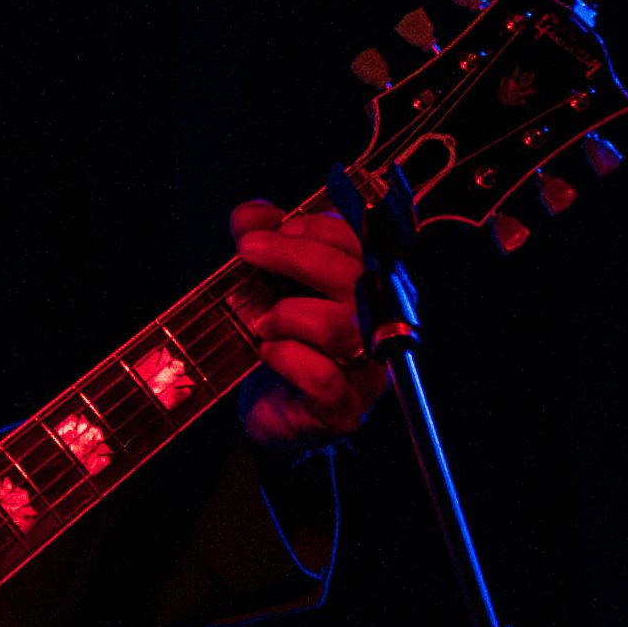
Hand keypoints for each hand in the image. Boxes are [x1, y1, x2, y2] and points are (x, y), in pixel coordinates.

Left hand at [230, 200, 391, 450]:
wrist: (270, 411)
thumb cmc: (278, 338)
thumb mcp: (265, 281)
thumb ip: (261, 239)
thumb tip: (252, 214)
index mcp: (369, 286)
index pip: (360, 243)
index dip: (316, 228)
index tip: (276, 229)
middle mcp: (379, 324)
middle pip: (352, 277)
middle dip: (294, 256)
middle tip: (248, 251)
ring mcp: (367, 369)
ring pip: (339, 326)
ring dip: (288, 314)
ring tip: (260, 321)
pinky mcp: (344, 408)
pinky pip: (323, 377)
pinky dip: (287, 358)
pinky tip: (268, 352)